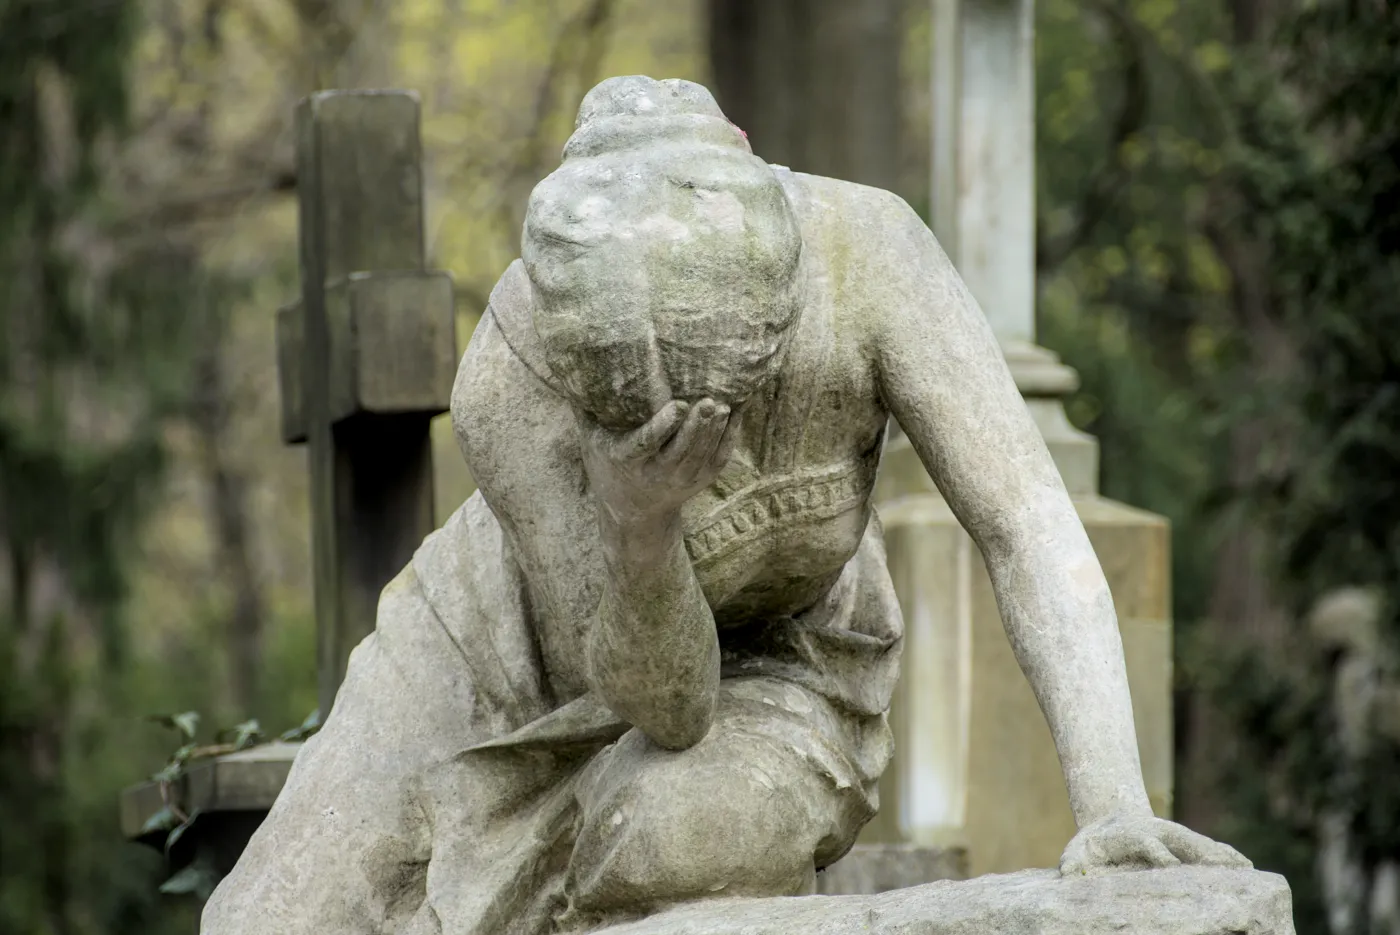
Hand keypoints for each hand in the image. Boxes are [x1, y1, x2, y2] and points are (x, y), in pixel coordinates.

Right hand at [577, 398, 739, 527]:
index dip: (663, 425)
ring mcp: (682, 480)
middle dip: (697, 427)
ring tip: (723, 404)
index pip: (647, 443)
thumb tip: (577, 371)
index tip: (677, 406)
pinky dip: (729, 437)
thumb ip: (586, 410)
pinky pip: (720, 458)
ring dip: (714, 430)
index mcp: (628, 461)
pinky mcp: (701, 481)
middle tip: (708, 402)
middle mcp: (657, 474)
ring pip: (702, 454)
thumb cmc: (608, 467)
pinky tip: (735, 413)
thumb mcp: (590, 443)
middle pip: (681, 450)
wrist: (632, 514)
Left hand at [1060, 813, 1251, 876]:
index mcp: (1129, 834)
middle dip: (1201, 853)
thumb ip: (1072, 862)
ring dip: (1221, 854)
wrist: (1109, 819)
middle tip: (1223, 868)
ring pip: (1200, 843)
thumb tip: (1066, 872)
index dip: (1157, 854)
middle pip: (1181, 840)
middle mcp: (1155, 831)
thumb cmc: (1091, 845)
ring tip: (1246, 868)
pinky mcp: (1184, 841)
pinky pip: (1208, 846)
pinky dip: (1226, 854)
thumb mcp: (1076, 852)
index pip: (1147, 844)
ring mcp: (1172, 834)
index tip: (1171, 866)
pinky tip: (1246, 866)